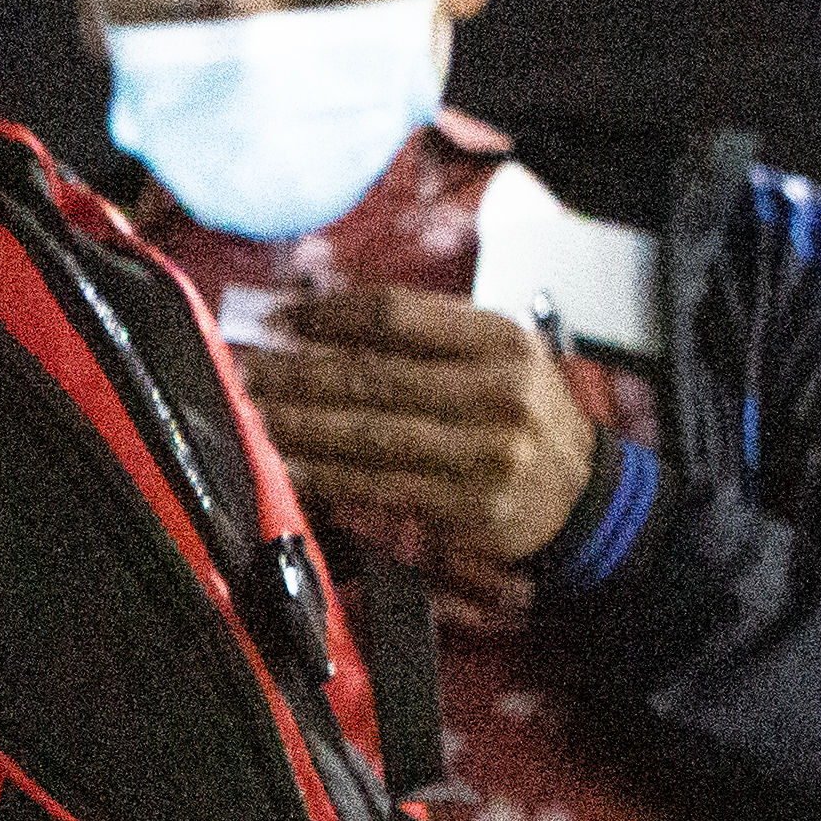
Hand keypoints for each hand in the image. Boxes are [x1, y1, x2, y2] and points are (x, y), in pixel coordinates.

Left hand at [242, 286, 607, 585]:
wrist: (579, 493)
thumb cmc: (516, 411)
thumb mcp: (494, 354)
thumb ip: (421, 333)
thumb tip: (316, 314)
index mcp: (500, 339)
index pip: (396, 316)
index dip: (327, 316)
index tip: (277, 319)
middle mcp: (496, 392)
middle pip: (371, 376)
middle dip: (294, 372)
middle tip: (241, 367)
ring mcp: (483, 453)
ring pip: (366, 434)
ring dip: (296, 423)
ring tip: (249, 410)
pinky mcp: (466, 505)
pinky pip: (376, 485)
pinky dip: (323, 473)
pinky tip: (284, 462)